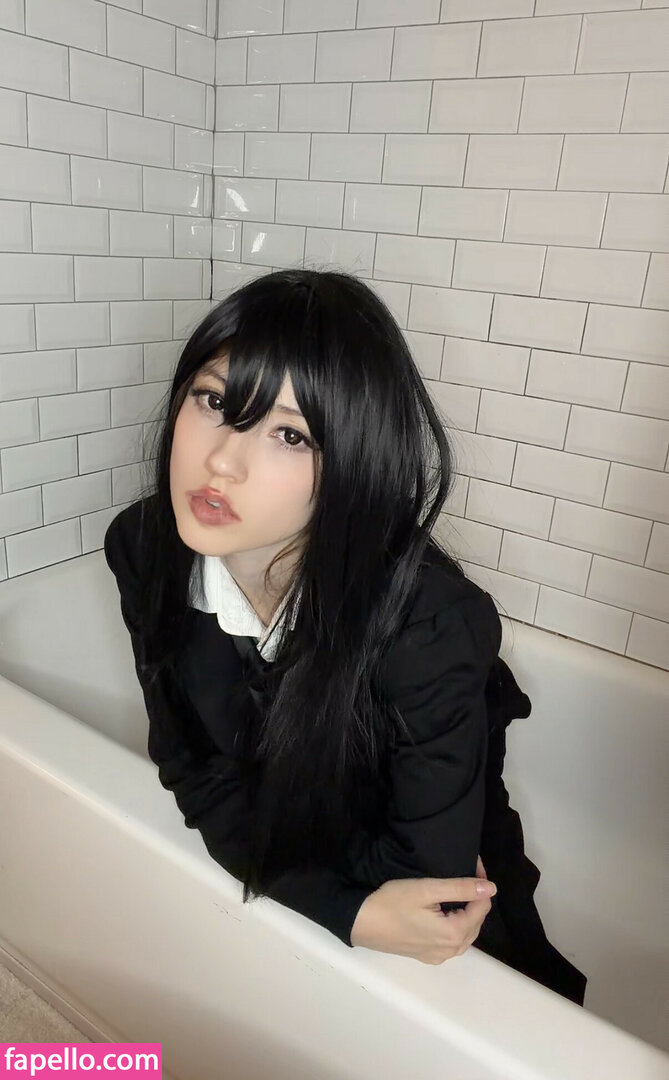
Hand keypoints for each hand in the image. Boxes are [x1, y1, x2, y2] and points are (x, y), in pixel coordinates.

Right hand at [350, 861, 496, 963]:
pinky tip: (447, 913)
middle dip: (476, 898)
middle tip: (467, 873)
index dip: (481, 883)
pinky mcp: (427, 956)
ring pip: (466, 934)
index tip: (473, 863)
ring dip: (468, 913)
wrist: (362, 922)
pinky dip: (456, 926)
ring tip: (459, 890)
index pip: (482, 907)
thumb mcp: (427, 889)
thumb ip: (460, 888)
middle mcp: (451, 950)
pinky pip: (452, 942)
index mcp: (454, 934)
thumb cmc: (393, 902)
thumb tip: (491, 888)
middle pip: (477, 922)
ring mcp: (438, 956)